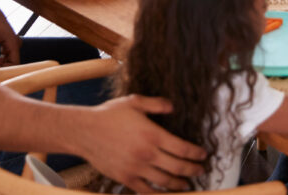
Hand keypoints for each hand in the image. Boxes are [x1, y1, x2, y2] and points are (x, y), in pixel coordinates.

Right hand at [77, 95, 205, 191]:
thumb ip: (156, 104)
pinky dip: (158, 193)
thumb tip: (173, 106)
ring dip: (179, 184)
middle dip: (193, 170)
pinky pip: (146, 190)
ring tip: (187, 184)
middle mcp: (147, 153)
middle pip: (178, 167)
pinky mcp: (125, 178)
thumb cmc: (109, 115)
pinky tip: (164, 192)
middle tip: (201, 170)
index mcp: (152, 134)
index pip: (182, 148)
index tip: (203, 154)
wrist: (84, 131)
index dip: (196, 153)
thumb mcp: (134, 102)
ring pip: (164, 182)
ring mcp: (136, 168)